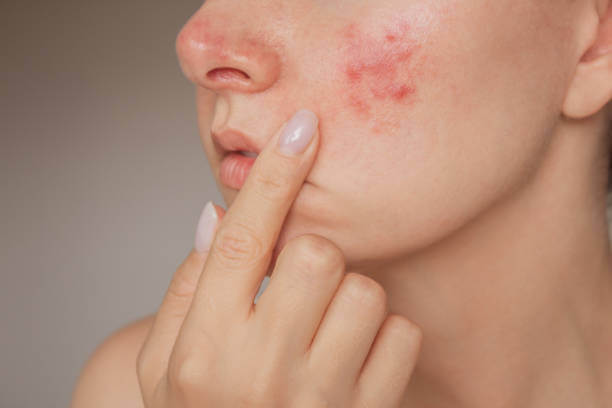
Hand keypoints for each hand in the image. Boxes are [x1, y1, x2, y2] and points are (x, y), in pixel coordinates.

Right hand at [136, 109, 422, 406]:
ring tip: (322, 328)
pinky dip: (384, 335)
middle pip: (315, 254)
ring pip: (365, 290)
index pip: (241, 241)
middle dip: (311, 255)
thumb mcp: (165, 364)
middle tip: (296, 282)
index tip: (302, 127)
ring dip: (348, 297)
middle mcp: (260, 372)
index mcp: (202, 350)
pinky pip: (402, 333)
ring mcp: (320, 399)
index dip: (273, 176)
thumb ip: (187, 288)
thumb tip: (217, 215)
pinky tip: (353, 359)